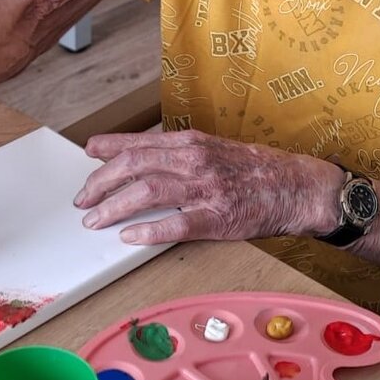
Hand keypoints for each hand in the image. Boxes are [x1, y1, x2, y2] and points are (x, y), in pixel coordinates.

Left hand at [74, 128, 343, 245]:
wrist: (296, 186)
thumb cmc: (254, 169)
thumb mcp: (213, 148)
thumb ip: (178, 152)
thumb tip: (139, 156)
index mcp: (192, 142)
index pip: (139, 142)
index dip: (109, 148)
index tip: (88, 153)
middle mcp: (195, 160)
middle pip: (135, 165)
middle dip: (101, 182)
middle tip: (83, 199)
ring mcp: (206, 189)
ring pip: (148, 191)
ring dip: (114, 206)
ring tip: (94, 219)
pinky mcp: (218, 218)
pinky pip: (176, 225)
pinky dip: (148, 230)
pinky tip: (129, 237)